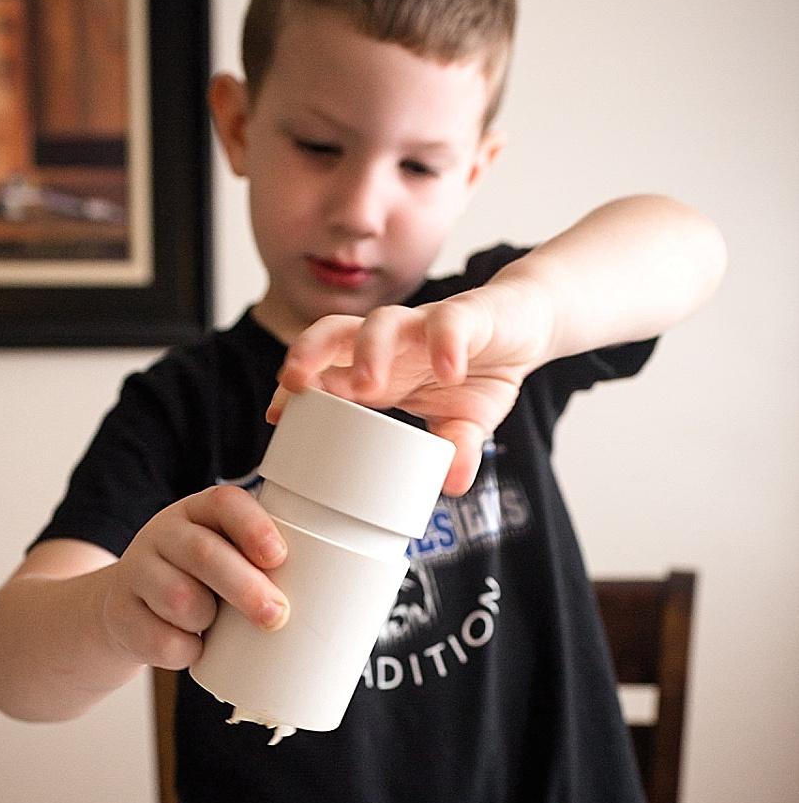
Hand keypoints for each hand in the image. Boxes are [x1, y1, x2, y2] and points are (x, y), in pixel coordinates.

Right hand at [99, 486, 289, 670]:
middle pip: (204, 554)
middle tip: (276, 615)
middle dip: (246, 588)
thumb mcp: (224, 561)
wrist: (126, 609)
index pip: (224, 503)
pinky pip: (162, 640)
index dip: (253, 527)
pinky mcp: (119, 613)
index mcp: (197, 512)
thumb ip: (259, 566)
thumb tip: (326, 598)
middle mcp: (163, 534)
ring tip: (212, 625)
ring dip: (207, 621)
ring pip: (181, 599)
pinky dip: (185, 651)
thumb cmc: (195, 584)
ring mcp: (137, 571)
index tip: (279, 557)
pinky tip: (192, 647)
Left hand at [266, 276, 554, 491]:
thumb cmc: (480, 370)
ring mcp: (426, 325)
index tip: (275, 415)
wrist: (528, 323)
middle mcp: (392, 343)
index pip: (326, 372)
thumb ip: (453, 452)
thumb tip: (451, 488)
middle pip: (335, 334)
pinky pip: (449, 323)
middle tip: (294, 385)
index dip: (298, 389)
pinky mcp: (468, 314)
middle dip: (310, 354)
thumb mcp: (465, 424)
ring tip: (367, 384)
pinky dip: (446, 343)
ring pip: (382, 322)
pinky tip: (448, 369)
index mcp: (379, 370)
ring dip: (368, 349)